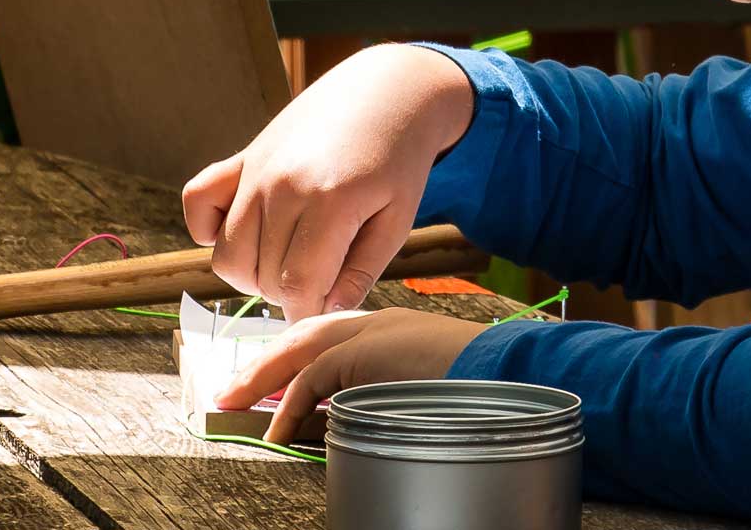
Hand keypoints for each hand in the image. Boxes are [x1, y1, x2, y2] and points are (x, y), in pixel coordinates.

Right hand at [182, 44, 473, 317]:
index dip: (304, 314)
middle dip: (287, 294)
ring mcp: (255, 171)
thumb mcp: (397, 220)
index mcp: (330, 203)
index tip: (318, 318)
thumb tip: (325, 313)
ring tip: (288, 263)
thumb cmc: (398, 160)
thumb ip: (361, 271)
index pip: (297, 285)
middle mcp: (282, 186)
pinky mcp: (240, 158)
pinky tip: (244, 233)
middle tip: (318, 280)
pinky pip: (196, 203)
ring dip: (252, 274)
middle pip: (261, 276)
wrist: (384, 92)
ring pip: (227, 254)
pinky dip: (208, 229)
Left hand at [214, 307, 483, 443]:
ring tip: (234, 403)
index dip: (293, 358)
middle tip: (233, 389)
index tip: (268, 381)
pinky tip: (277, 429)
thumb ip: (387, 397)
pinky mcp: (371, 350)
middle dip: (266, 363)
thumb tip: (352, 424)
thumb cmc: (486, 390)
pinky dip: (292, 405)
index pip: (328, 336)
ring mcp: (375, 331)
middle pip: (305, 335)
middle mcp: (380, 322)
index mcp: (393, 328)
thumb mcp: (427, 391)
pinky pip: (316, 378)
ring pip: (300, 349)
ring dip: (263, 378)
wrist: (517, 376)